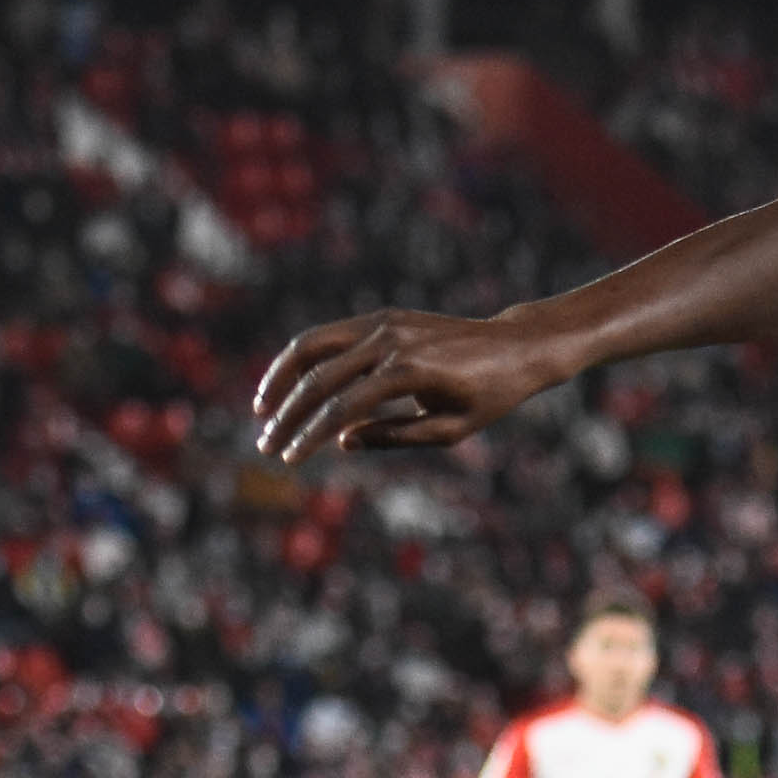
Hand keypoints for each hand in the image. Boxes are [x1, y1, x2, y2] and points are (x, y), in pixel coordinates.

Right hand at [257, 309, 559, 463]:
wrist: (515, 347)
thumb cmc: (489, 396)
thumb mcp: (448, 429)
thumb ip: (394, 436)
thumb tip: (342, 442)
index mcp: (408, 373)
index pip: (343, 408)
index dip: (311, 436)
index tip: (290, 460)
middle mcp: (391, 341)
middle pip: (319, 378)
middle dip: (288, 414)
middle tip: (266, 445)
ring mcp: (384, 323)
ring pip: (313, 345)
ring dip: (281, 377)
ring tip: (262, 410)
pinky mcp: (384, 317)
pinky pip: (332, 335)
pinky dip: (304, 358)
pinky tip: (290, 384)